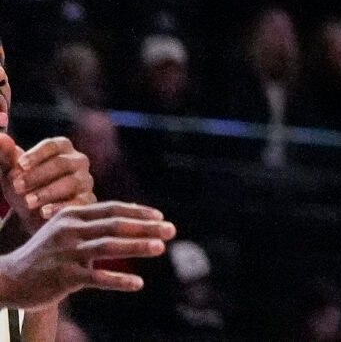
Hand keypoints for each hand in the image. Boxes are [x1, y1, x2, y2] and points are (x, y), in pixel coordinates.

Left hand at [0, 134, 94, 224]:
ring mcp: (85, 181)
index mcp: (62, 149)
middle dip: (37, 175)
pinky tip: (44, 212)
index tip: (20, 165)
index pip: (53, 145)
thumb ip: (6, 155)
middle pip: (61, 163)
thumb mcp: (13, 172)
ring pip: (71, 182)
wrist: (34, 215)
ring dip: (47, 192)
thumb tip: (1, 139)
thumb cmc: (26, 186)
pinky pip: (79, 202)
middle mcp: (78, 161)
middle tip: (17, 186)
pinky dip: (60, 207)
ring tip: (28, 202)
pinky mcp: (88, 201)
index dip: (36, 154)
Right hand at [0, 201, 171, 305]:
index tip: (161, 216)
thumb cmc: (44, 252)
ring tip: (161, 248)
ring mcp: (66, 254)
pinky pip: (96, 278)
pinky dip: (119, 280)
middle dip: (146, 227)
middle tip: (172, 230)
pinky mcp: (63, 277)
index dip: (139, 212)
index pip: (113, 209)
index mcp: (71, 215)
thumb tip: (134, 213)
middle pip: (115, 225)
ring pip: (109, 247)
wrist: (9, 278)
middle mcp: (69, 231)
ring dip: (138, 247)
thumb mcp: (64, 229)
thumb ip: (94, 221)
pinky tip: (137, 283)